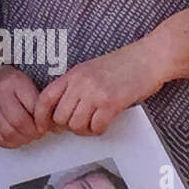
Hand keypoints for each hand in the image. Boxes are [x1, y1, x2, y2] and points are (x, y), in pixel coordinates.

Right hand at [0, 65, 44, 147]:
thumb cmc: (9, 82)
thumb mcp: (27, 83)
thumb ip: (38, 100)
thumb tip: (49, 121)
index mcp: (14, 82)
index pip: (33, 107)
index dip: (43, 121)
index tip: (45, 125)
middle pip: (19, 122)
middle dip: (32, 132)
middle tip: (37, 132)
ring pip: (8, 133)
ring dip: (22, 139)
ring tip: (27, 135)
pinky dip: (10, 142)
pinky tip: (16, 137)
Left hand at [33, 41, 166, 135]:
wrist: (148, 58)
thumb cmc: (122, 65)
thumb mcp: (90, 70)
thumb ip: (74, 86)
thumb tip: (61, 109)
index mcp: (72, 74)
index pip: (45, 98)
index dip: (40, 116)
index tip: (43, 127)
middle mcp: (80, 83)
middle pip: (59, 116)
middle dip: (66, 126)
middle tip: (78, 124)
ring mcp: (95, 93)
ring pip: (76, 125)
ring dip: (84, 130)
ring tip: (93, 124)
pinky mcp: (111, 103)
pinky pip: (96, 127)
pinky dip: (99, 130)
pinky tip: (104, 123)